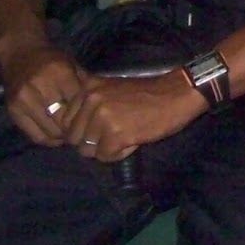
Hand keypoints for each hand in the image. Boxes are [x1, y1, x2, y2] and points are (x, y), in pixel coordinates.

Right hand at [0, 36, 88, 146]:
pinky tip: (57, 137)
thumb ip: (84, 85)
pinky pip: (34, 135)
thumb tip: (99, 107)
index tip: (92, 119)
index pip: (77, 104)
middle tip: (83, 131)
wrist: (19, 52)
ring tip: (70, 135)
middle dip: (75, 128)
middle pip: (63, 120)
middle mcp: (39, 88)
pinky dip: (48, 139)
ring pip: (49, 131)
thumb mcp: (71, 65)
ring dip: (62, 137)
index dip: (86, 114)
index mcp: (59, 74)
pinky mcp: (13, 112)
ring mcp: (24, 102)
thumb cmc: (50, 58)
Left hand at [60, 69, 209, 162]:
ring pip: (88, 150)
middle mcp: (91, 101)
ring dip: (106, 148)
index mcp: (88, 88)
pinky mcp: (116, 134)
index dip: (82, 130)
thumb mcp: (112, 89)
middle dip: (93, 141)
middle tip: (115, 134)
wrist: (178, 93)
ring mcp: (102, 118)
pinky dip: (119, 154)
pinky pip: (105, 157)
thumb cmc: (148, 93)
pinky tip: (134, 140)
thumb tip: (71, 131)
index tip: (101, 128)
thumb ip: (90, 104)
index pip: (66, 121)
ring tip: (126, 136)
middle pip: (74, 138)